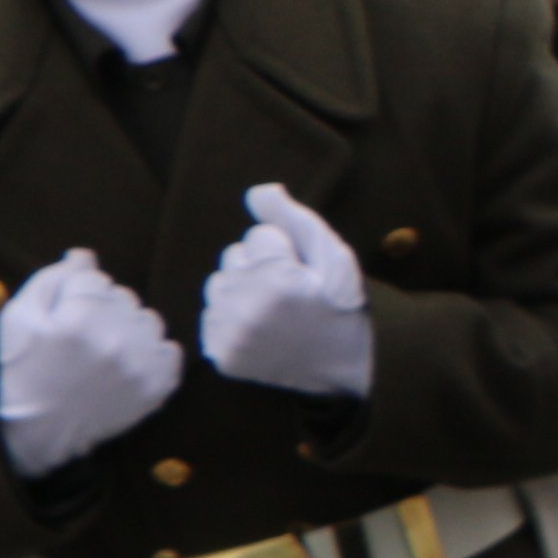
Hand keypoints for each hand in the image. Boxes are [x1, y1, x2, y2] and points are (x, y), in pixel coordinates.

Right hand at [0, 250, 183, 478]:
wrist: (40, 427)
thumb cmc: (24, 368)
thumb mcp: (19, 317)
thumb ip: (52, 280)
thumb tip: (85, 255)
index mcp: (79, 320)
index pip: (94, 280)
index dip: (76, 295)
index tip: (65, 318)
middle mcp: (116, 340)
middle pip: (123, 297)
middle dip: (103, 309)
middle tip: (82, 338)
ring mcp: (141, 365)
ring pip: (148, 320)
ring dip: (129, 328)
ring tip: (103, 351)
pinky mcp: (158, 386)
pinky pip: (169, 349)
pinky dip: (151, 352)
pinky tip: (126, 364)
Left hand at [199, 182, 377, 399]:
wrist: (347, 365)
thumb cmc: (343, 304)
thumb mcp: (334, 256)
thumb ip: (293, 219)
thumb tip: (255, 192)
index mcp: (276, 282)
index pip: (257, 235)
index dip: (285, 251)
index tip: (304, 277)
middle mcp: (246, 310)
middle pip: (232, 257)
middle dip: (258, 267)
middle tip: (289, 294)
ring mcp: (230, 337)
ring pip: (218, 284)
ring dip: (241, 290)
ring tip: (273, 311)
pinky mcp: (221, 356)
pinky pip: (210, 314)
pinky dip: (231, 318)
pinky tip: (261, 330)